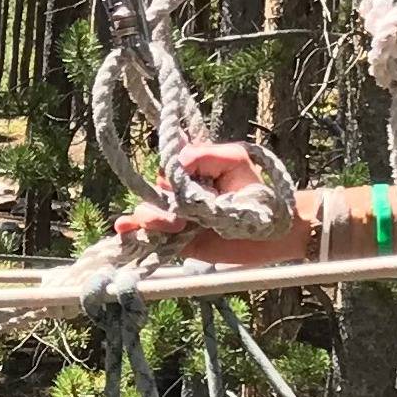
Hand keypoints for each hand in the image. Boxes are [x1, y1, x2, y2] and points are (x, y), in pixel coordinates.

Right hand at [115, 148, 312, 267]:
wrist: (273, 232)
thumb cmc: (258, 191)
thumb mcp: (235, 161)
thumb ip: (206, 154)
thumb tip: (175, 161)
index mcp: (193, 170)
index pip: (165, 166)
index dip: (168, 174)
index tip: (179, 182)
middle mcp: (183, 192)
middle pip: (152, 190)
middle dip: (161, 200)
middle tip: (182, 212)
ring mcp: (179, 217)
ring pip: (147, 212)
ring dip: (152, 217)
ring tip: (176, 225)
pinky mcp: (179, 241)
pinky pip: (150, 235)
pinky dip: (133, 232)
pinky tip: (123, 229)